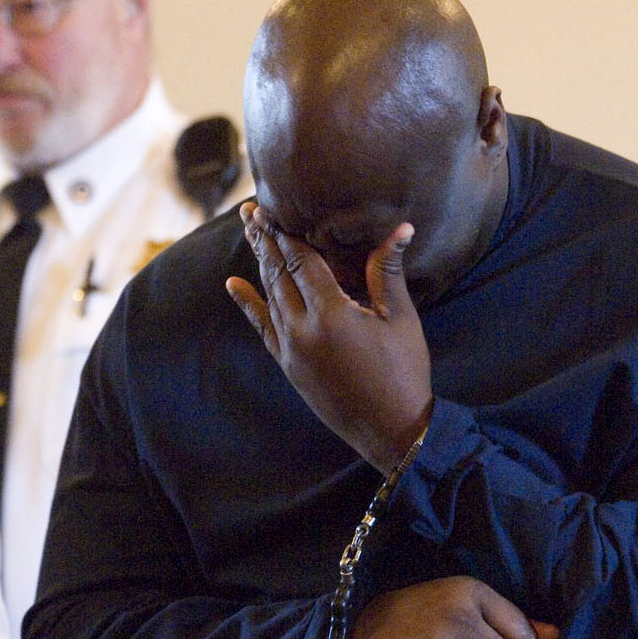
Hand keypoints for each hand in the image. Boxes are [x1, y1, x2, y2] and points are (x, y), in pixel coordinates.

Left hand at [225, 202, 431, 471]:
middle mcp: (303, 330)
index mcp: (332, 314)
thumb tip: (401, 228)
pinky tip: (233, 285)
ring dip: (259, 263)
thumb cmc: (404, 372)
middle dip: (264, 241)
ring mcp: (291, 350)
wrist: (392, 430)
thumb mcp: (400, 319)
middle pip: (277, 274)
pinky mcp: (289, 366)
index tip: (271, 208)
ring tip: (250, 234)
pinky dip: (248, 305)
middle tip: (249, 211)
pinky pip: (263, 329)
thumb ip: (387, 272)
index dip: (287, 234)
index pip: (301, 262)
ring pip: (268, 297)